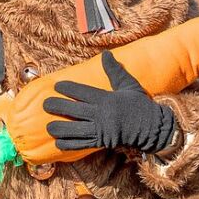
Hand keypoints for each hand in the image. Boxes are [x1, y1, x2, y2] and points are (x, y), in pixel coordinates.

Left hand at [43, 52, 174, 152]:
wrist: (153, 128)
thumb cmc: (140, 104)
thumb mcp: (129, 84)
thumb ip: (114, 71)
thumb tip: (106, 54)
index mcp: (106, 99)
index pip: (83, 92)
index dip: (68, 88)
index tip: (57, 85)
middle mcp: (101, 115)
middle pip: (74, 110)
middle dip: (58, 107)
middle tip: (45, 104)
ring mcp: (101, 130)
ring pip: (75, 129)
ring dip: (60, 128)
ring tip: (48, 126)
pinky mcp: (101, 142)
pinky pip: (82, 144)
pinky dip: (69, 144)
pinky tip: (58, 143)